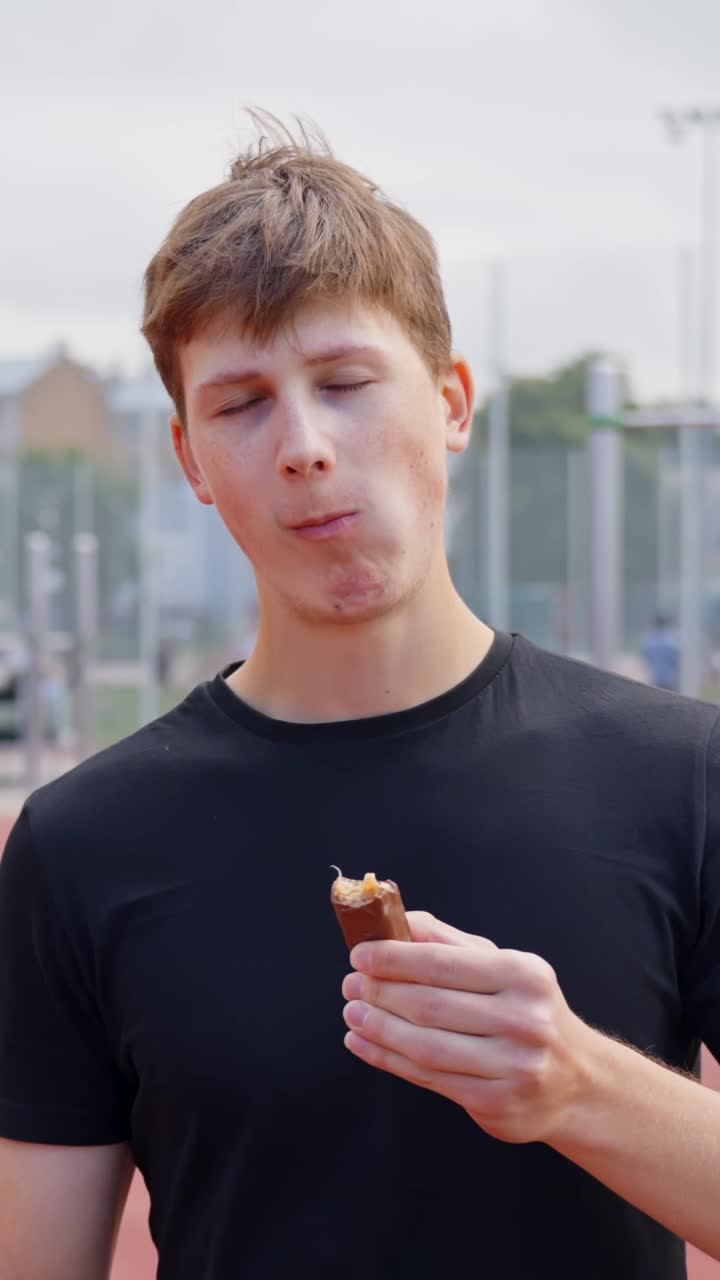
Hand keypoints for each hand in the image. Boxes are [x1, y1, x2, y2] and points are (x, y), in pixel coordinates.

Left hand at [341, 911, 595, 1144]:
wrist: (579, 1081)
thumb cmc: (528, 1011)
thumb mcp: (503, 967)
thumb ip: (450, 942)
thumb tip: (398, 918)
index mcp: (523, 975)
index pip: (443, 963)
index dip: (394, 958)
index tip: (360, 954)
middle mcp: (524, 1020)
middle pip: (430, 1005)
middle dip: (380, 992)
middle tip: (350, 984)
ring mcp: (513, 1066)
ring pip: (426, 1046)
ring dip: (379, 1028)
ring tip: (352, 1013)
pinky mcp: (497, 1103)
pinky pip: (430, 1079)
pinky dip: (389, 1059)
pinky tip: (364, 1043)